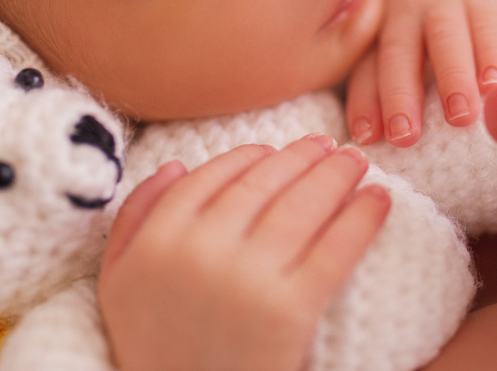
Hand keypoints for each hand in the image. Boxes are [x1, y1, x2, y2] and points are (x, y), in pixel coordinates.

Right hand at [98, 136, 390, 370]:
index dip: (250, 157)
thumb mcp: (117, 283)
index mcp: (157, 240)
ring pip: (302, 206)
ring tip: (356, 164)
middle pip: (263, 184)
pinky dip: (362, 219)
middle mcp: (200, 250)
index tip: (275, 150)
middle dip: (302, 158)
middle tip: (329, 146)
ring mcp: (248, 278)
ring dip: (336, 176)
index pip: (211, 176)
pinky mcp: (291, 310)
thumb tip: (174, 165)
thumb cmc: (154, 350)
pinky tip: (379, 201)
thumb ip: (133, 219)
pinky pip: (335, 249)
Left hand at [346, 0, 496, 146]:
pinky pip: (488, 24)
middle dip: (400, 93)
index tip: (365, 137)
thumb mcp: (391, 30)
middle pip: (398, 51)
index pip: (367, 65)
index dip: (365, 100)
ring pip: (445, 37)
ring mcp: (445, 0)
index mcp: (378, 25)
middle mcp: (405, 11)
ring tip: (460, 117)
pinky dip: (493, 53)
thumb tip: (366, 138)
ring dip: (451, 77)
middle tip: (404, 136)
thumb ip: (382, 75)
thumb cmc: (413, 8)